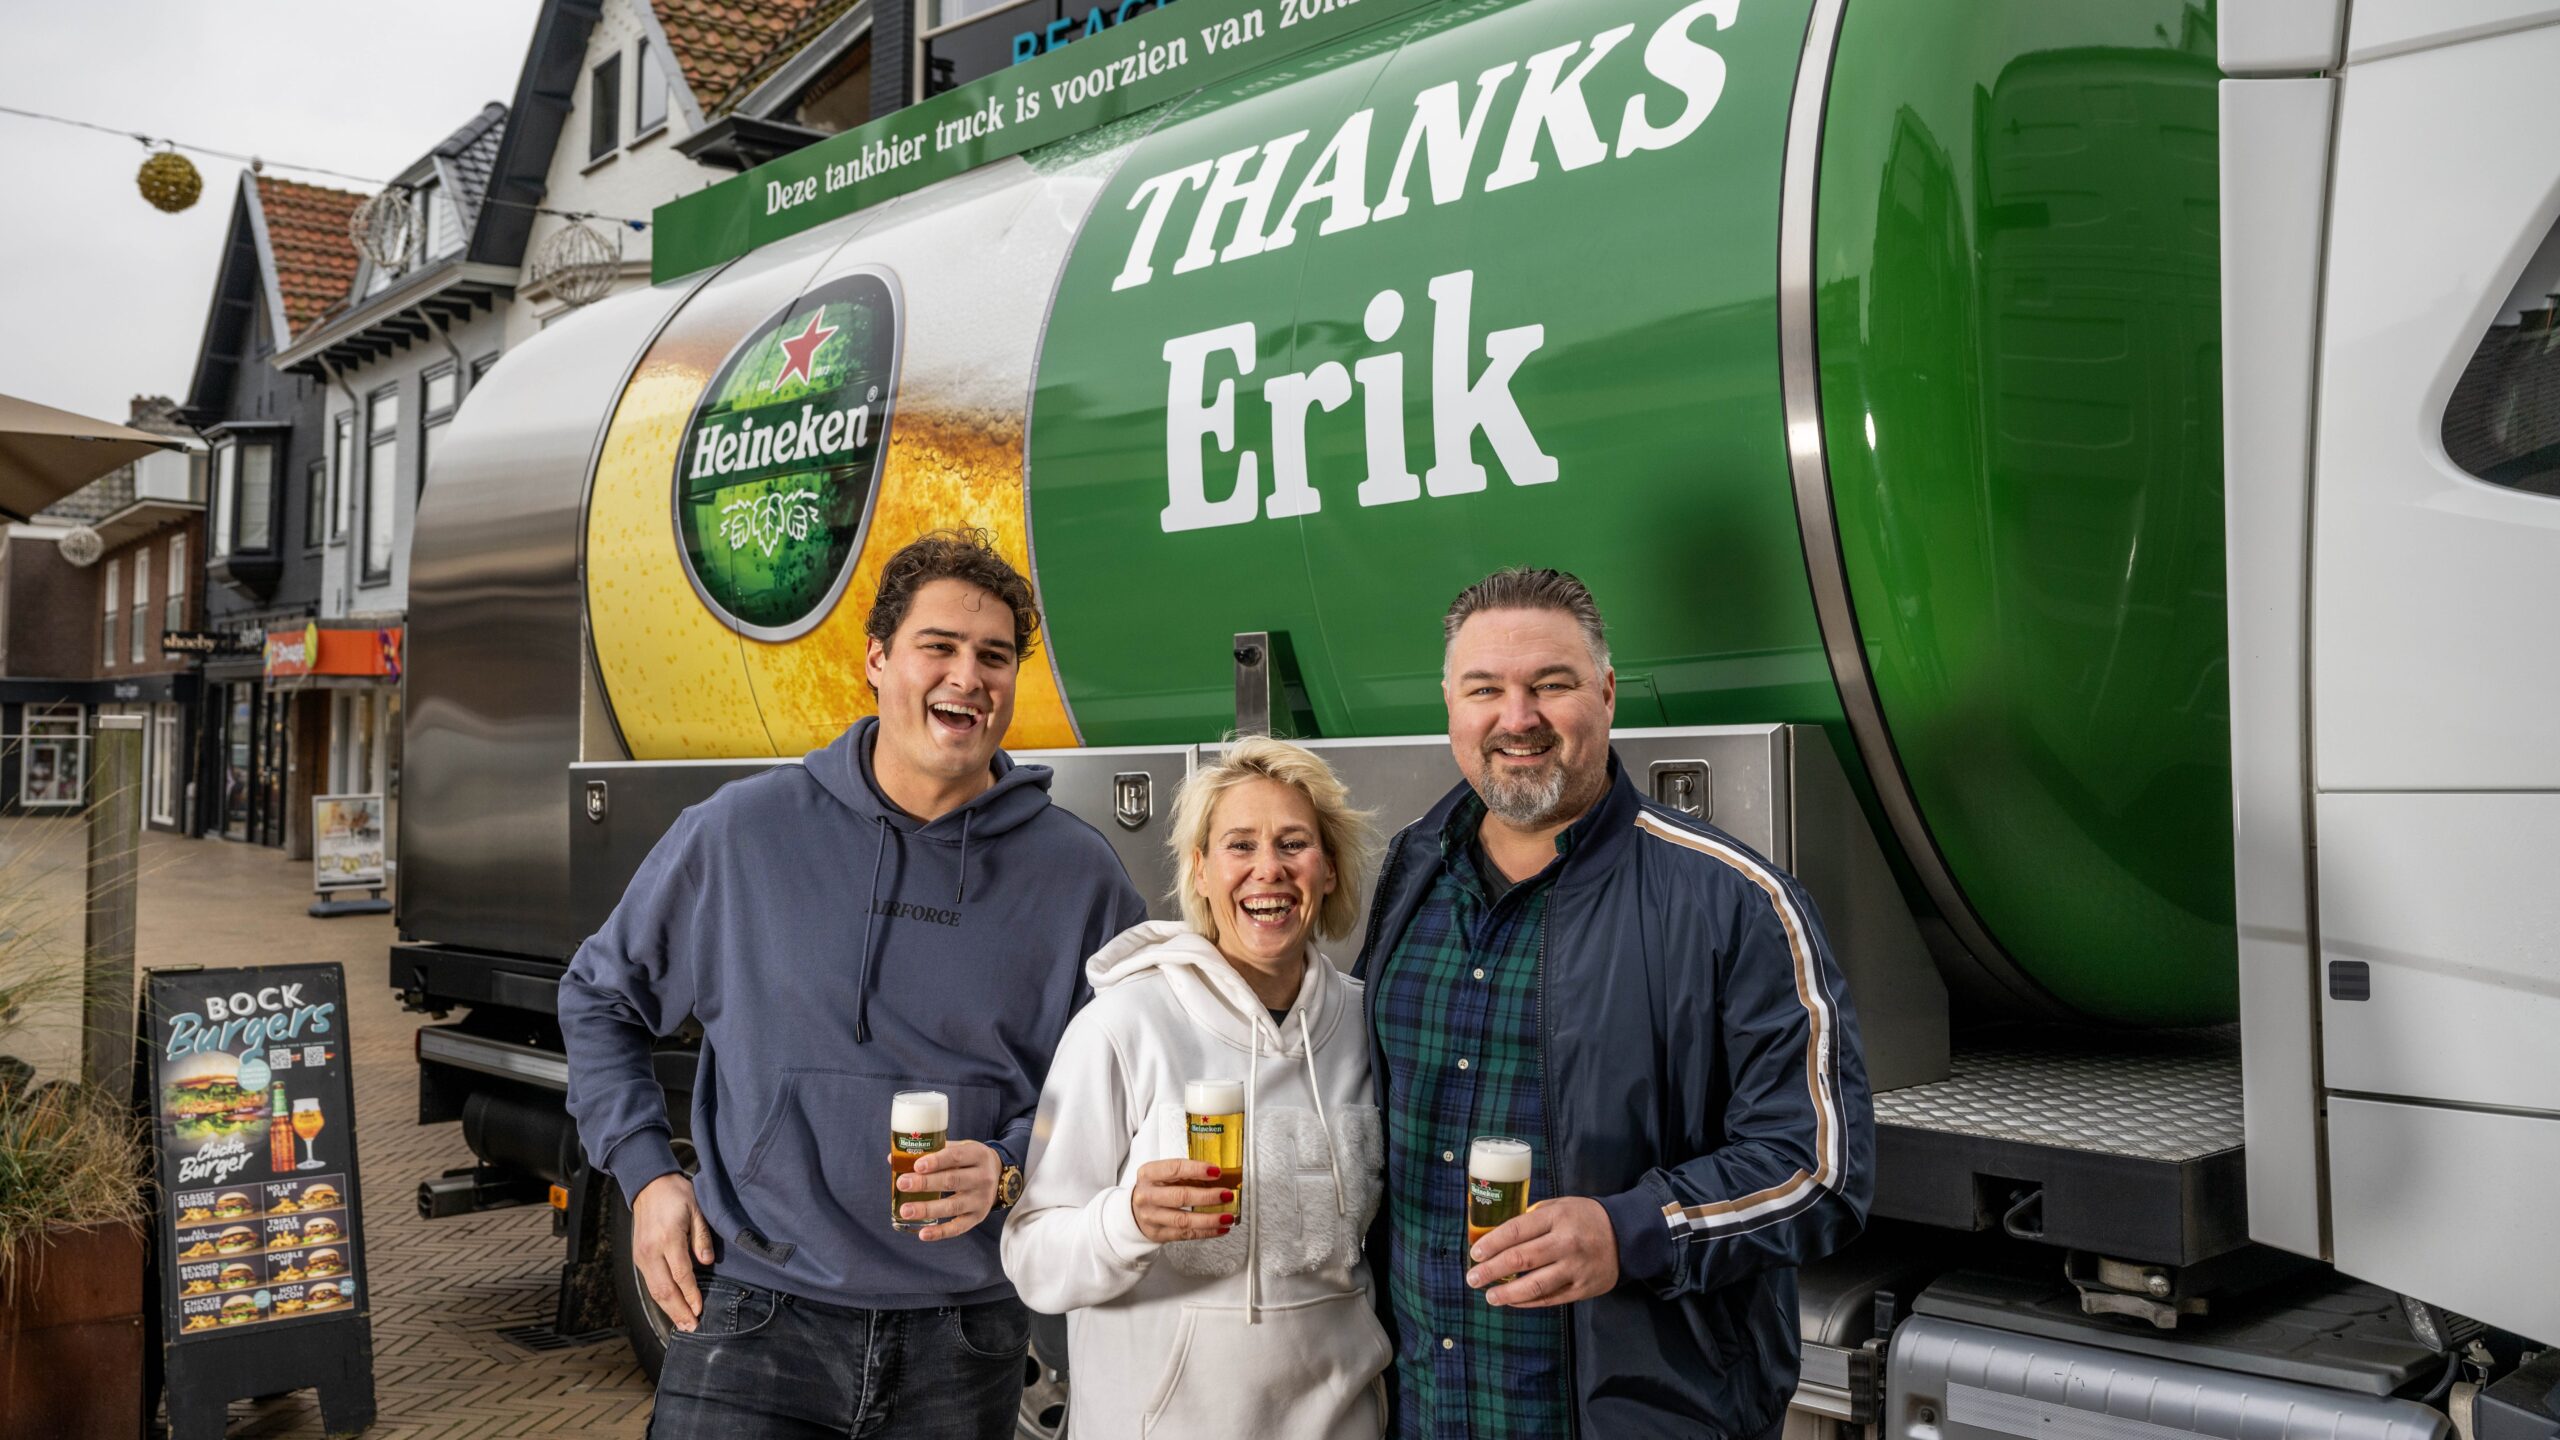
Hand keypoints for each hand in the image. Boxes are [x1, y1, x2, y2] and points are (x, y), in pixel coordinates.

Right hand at [631, 1172, 715, 1330]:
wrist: (648, 1185)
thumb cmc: (676, 1195)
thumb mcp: (697, 1210)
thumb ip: (702, 1237)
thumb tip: (707, 1262)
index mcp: (668, 1238)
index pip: (681, 1274)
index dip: (691, 1294)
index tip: (700, 1309)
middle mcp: (651, 1251)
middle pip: (664, 1289)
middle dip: (678, 1311)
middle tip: (691, 1327)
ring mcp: (641, 1256)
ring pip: (654, 1290)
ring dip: (668, 1309)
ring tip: (682, 1324)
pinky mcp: (638, 1258)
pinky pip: (650, 1283)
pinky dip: (661, 1298)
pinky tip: (671, 1307)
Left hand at [901, 1139, 1001, 1240]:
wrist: (1001, 1176)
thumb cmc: (971, 1160)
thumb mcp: (960, 1149)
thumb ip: (932, 1152)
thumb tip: (893, 1159)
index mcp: (978, 1155)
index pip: (956, 1157)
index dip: (936, 1161)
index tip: (916, 1165)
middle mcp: (982, 1178)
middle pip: (952, 1181)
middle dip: (925, 1183)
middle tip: (902, 1183)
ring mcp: (981, 1200)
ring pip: (953, 1206)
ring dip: (927, 1209)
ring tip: (905, 1210)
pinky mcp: (977, 1217)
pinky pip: (958, 1228)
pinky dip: (940, 1232)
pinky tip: (922, 1234)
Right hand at [1129, 1159, 1235, 1243]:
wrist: (1132, 1212)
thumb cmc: (1154, 1189)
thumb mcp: (1161, 1174)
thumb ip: (1184, 1173)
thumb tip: (1217, 1174)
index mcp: (1148, 1174)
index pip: (1174, 1169)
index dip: (1197, 1170)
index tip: (1216, 1171)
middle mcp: (1147, 1196)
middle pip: (1180, 1196)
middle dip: (1207, 1196)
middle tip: (1227, 1195)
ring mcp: (1152, 1217)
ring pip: (1184, 1220)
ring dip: (1210, 1219)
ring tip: (1228, 1217)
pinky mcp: (1159, 1234)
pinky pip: (1186, 1234)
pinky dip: (1206, 1232)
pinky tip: (1220, 1228)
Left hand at [1466, 1196, 1619, 1307]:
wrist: (1627, 1235)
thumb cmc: (1585, 1218)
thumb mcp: (1560, 1206)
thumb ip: (1533, 1218)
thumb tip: (1499, 1234)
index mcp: (1557, 1217)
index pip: (1516, 1230)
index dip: (1492, 1243)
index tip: (1475, 1253)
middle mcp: (1565, 1243)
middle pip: (1520, 1259)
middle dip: (1491, 1270)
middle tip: (1473, 1278)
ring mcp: (1575, 1268)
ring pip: (1535, 1285)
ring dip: (1507, 1293)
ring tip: (1489, 1296)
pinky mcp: (1583, 1288)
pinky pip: (1550, 1299)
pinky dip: (1528, 1302)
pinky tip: (1513, 1301)